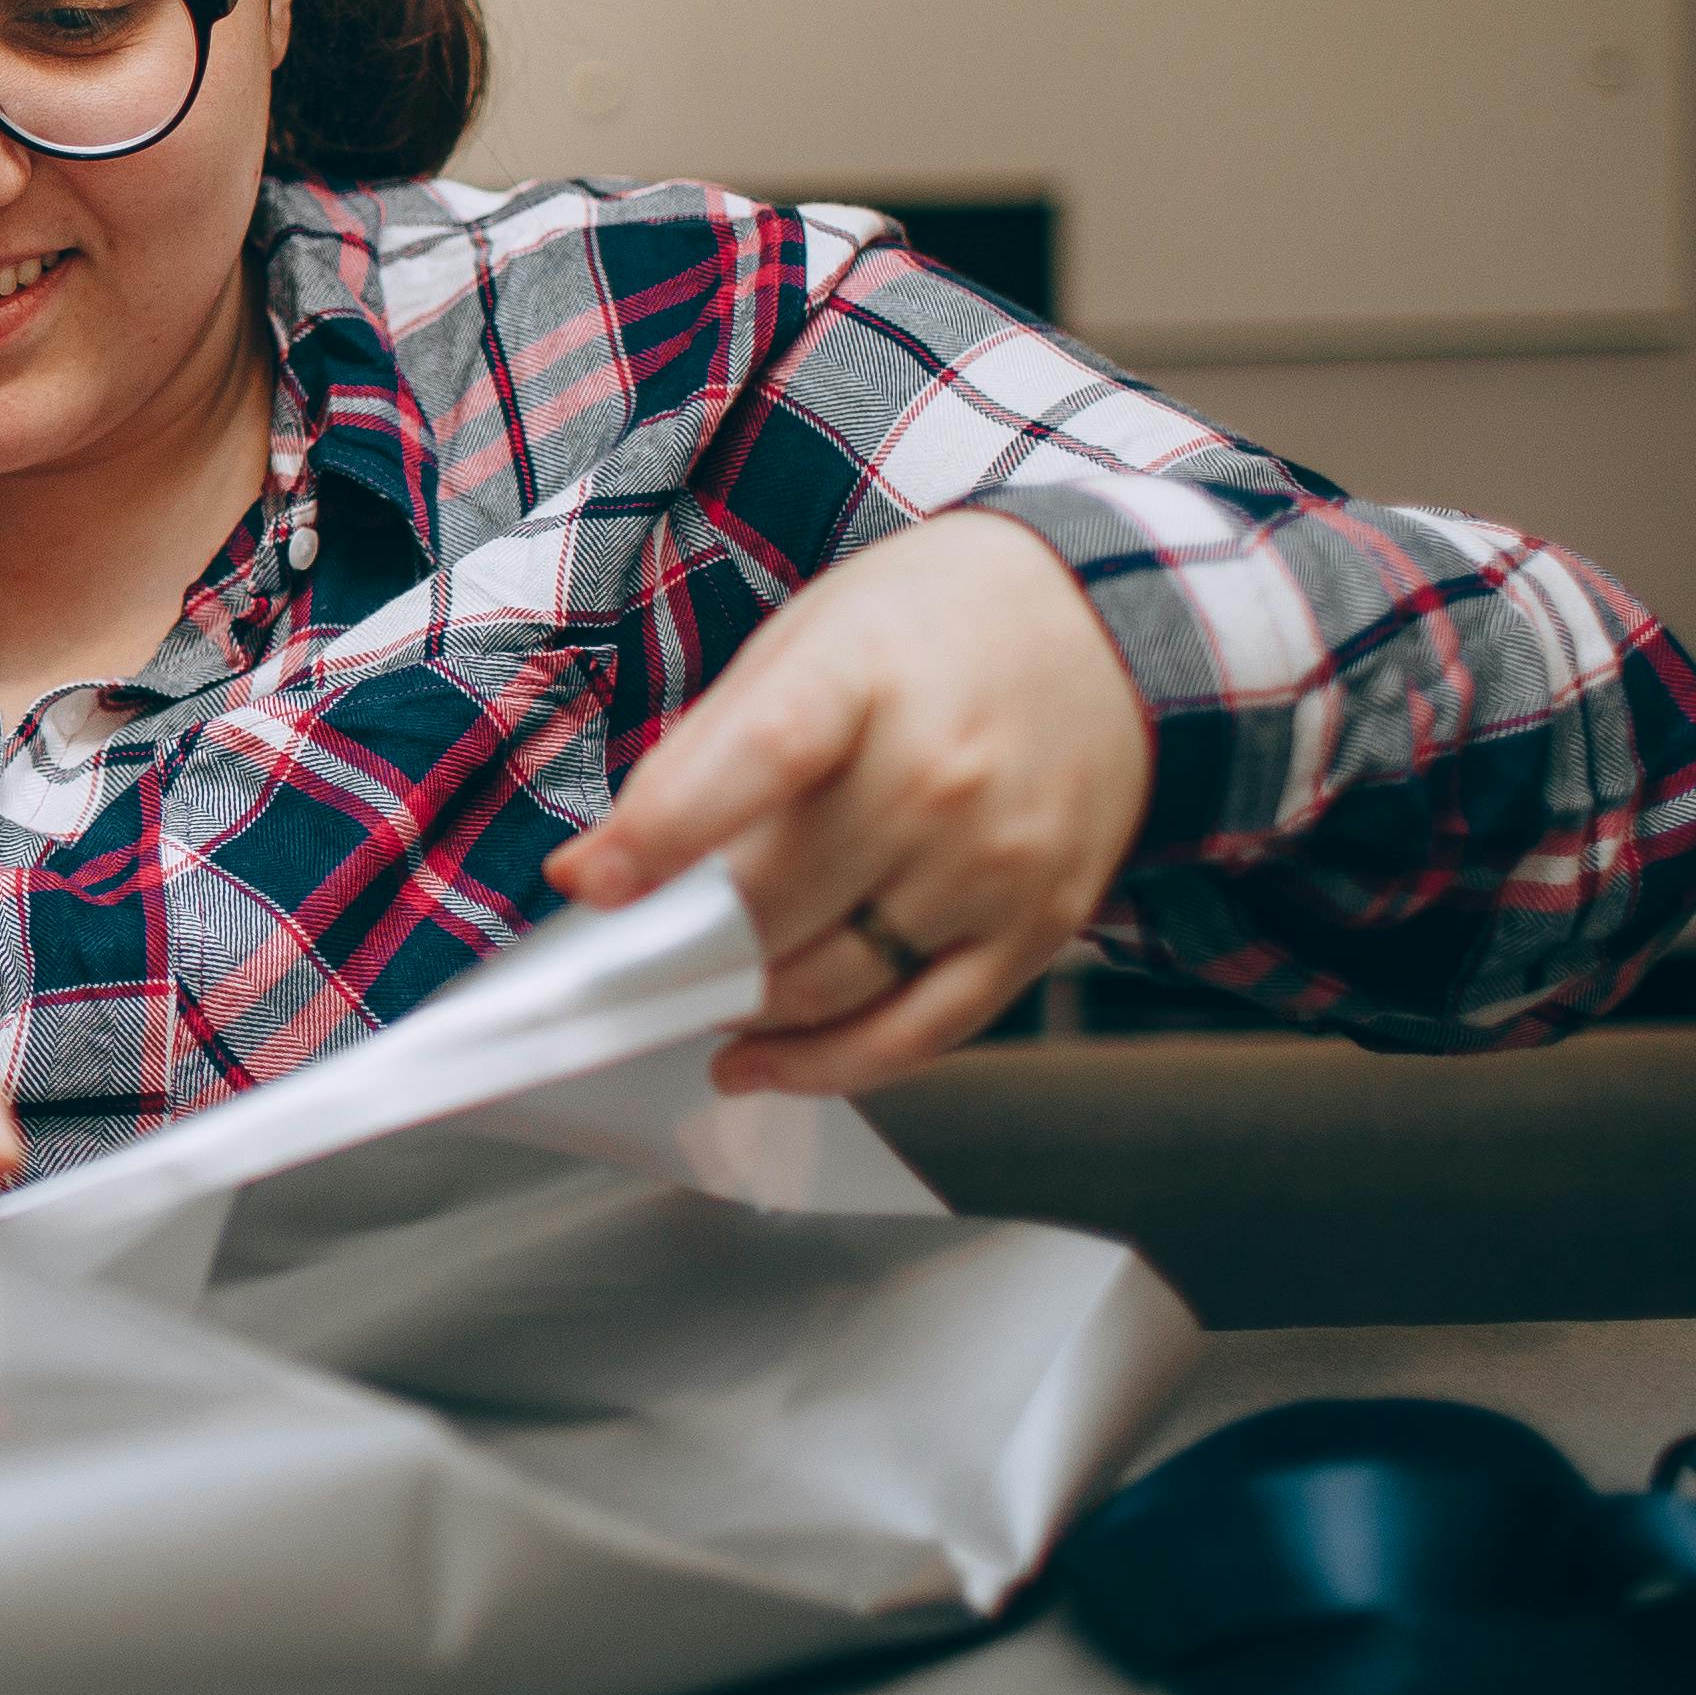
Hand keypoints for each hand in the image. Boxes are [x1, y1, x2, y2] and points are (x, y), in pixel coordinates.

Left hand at [550, 508, 1150, 1097]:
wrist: (1104, 630)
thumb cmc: (931, 631)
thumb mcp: (807, 641)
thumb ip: (704, 754)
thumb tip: (598, 871)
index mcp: (867, 677)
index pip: (761, 756)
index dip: (667, 830)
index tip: (591, 885)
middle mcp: (940, 776)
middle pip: (777, 903)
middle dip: (676, 948)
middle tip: (622, 964)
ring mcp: (996, 862)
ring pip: (831, 983)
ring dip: (737, 1011)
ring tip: (686, 1004)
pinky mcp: (1036, 928)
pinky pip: (919, 1032)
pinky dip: (825, 1064)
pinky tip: (760, 1062)